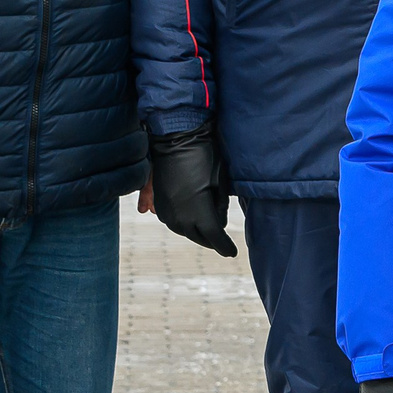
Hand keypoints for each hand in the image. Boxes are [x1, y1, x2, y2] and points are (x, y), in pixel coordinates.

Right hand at [147, 126, 236, 257]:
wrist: (176, 139)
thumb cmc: (205, 157)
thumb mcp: (220, 183)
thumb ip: (220, 208)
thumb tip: (218, 223)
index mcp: (198, 214)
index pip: (215, 238)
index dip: (225, 247)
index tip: (233, 252)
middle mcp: (180, 218)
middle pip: (199, 238)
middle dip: (212, 241)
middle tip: (223, 245)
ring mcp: (167, 212)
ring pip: (185, 232)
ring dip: (197, 234)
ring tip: (208, 234)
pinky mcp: (160, 204)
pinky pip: (173, 223)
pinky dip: (185, 225)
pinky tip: (192, 223)